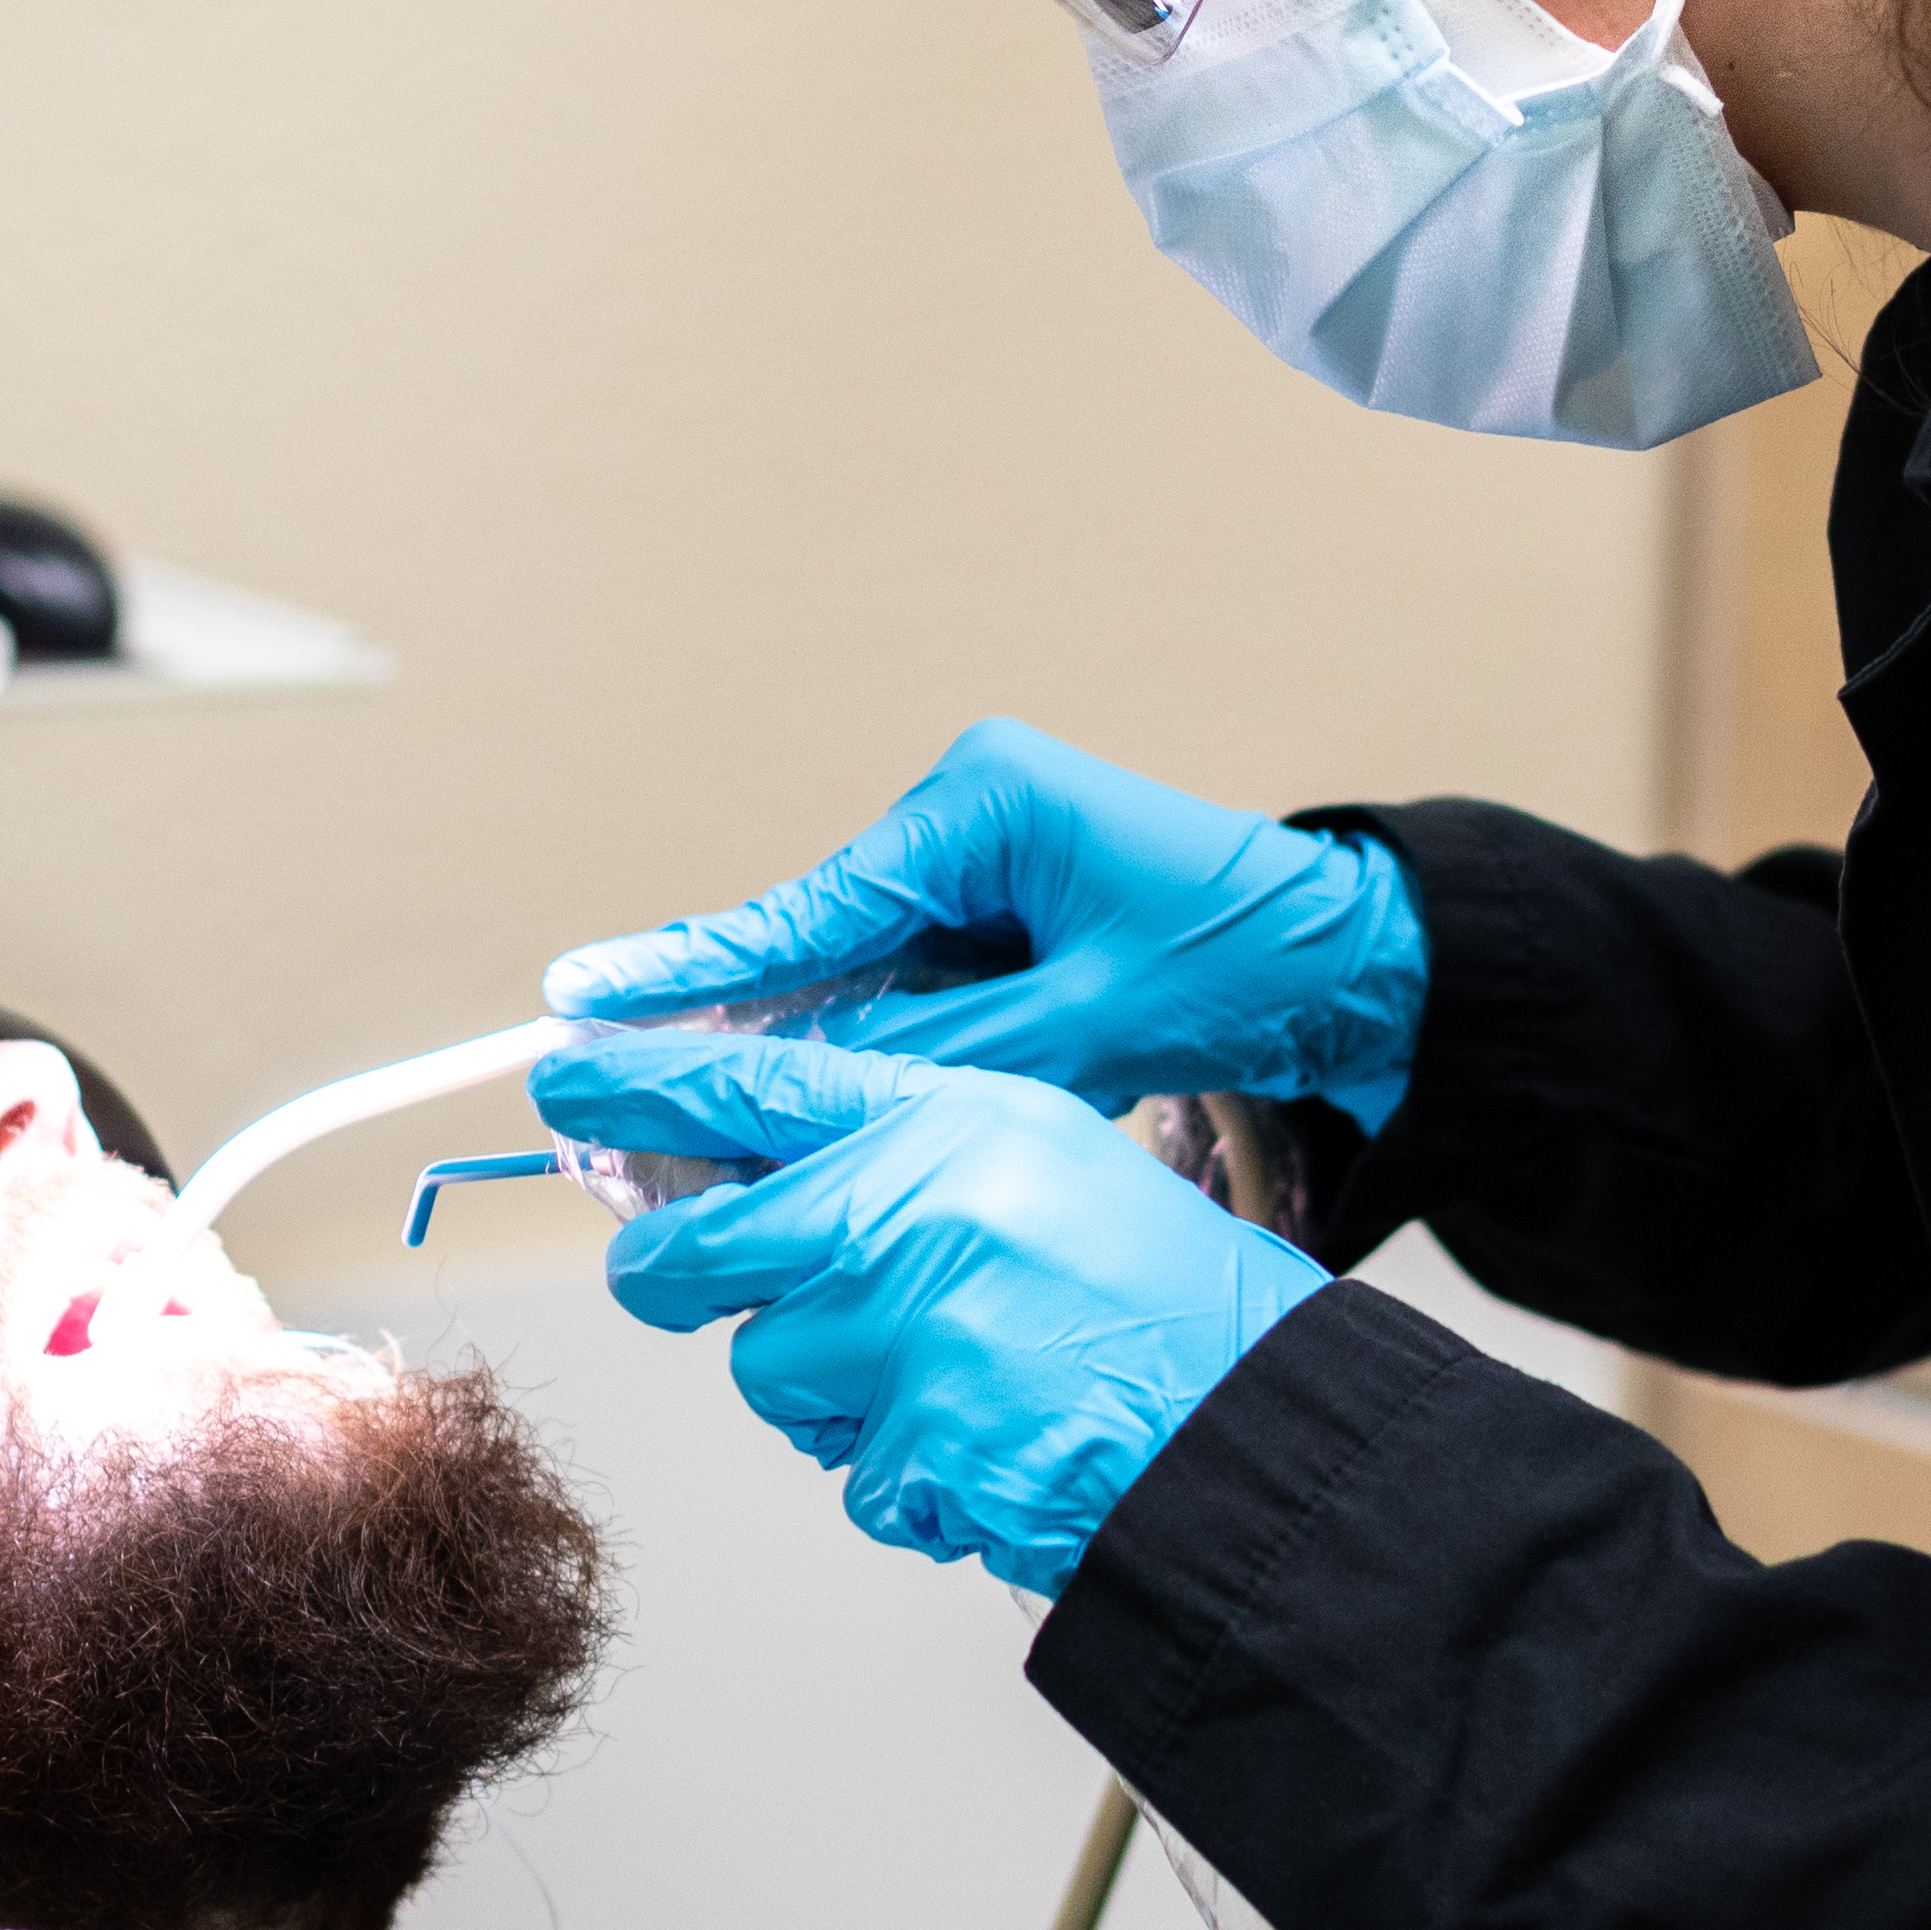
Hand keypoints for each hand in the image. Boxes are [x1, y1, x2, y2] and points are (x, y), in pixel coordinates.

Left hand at [535, 1032, 1328, 1593]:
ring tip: (949, 1378)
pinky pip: (850, 1472)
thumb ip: (904, 1150)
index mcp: (946, 1122)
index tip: (568, 1082)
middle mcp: (910, 1213)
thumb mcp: (1045, 1157)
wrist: (1254, 1424)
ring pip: (770, 1372)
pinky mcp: (915, 1447)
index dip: (638, 1081)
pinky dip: (908, 1476)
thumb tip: (760, 1176)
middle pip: (699, 1249)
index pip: (750, 1083)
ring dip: (829, 1391)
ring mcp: (906, 1335)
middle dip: (673, 1275)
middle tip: (682, 1281)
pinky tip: (991, 1445)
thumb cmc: (1159, 1295)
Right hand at [542, 717, 1428, 1121]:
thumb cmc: (1240, 963)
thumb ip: (948, 1052)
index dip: (694, 967)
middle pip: (820, 940)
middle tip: (616, 1089)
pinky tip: (822, 1109)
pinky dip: (881, 1048)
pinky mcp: (997, 914)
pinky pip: (909, 987)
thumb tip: (815, 1091)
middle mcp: (964, 816)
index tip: (582, 993)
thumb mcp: (1090, 1021)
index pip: (815, 903)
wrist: (1347, 957)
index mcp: (982, 803)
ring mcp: (977, 864)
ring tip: (708, 1126)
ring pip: (857, 975)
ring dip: (815, 1051)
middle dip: (738, 1024)